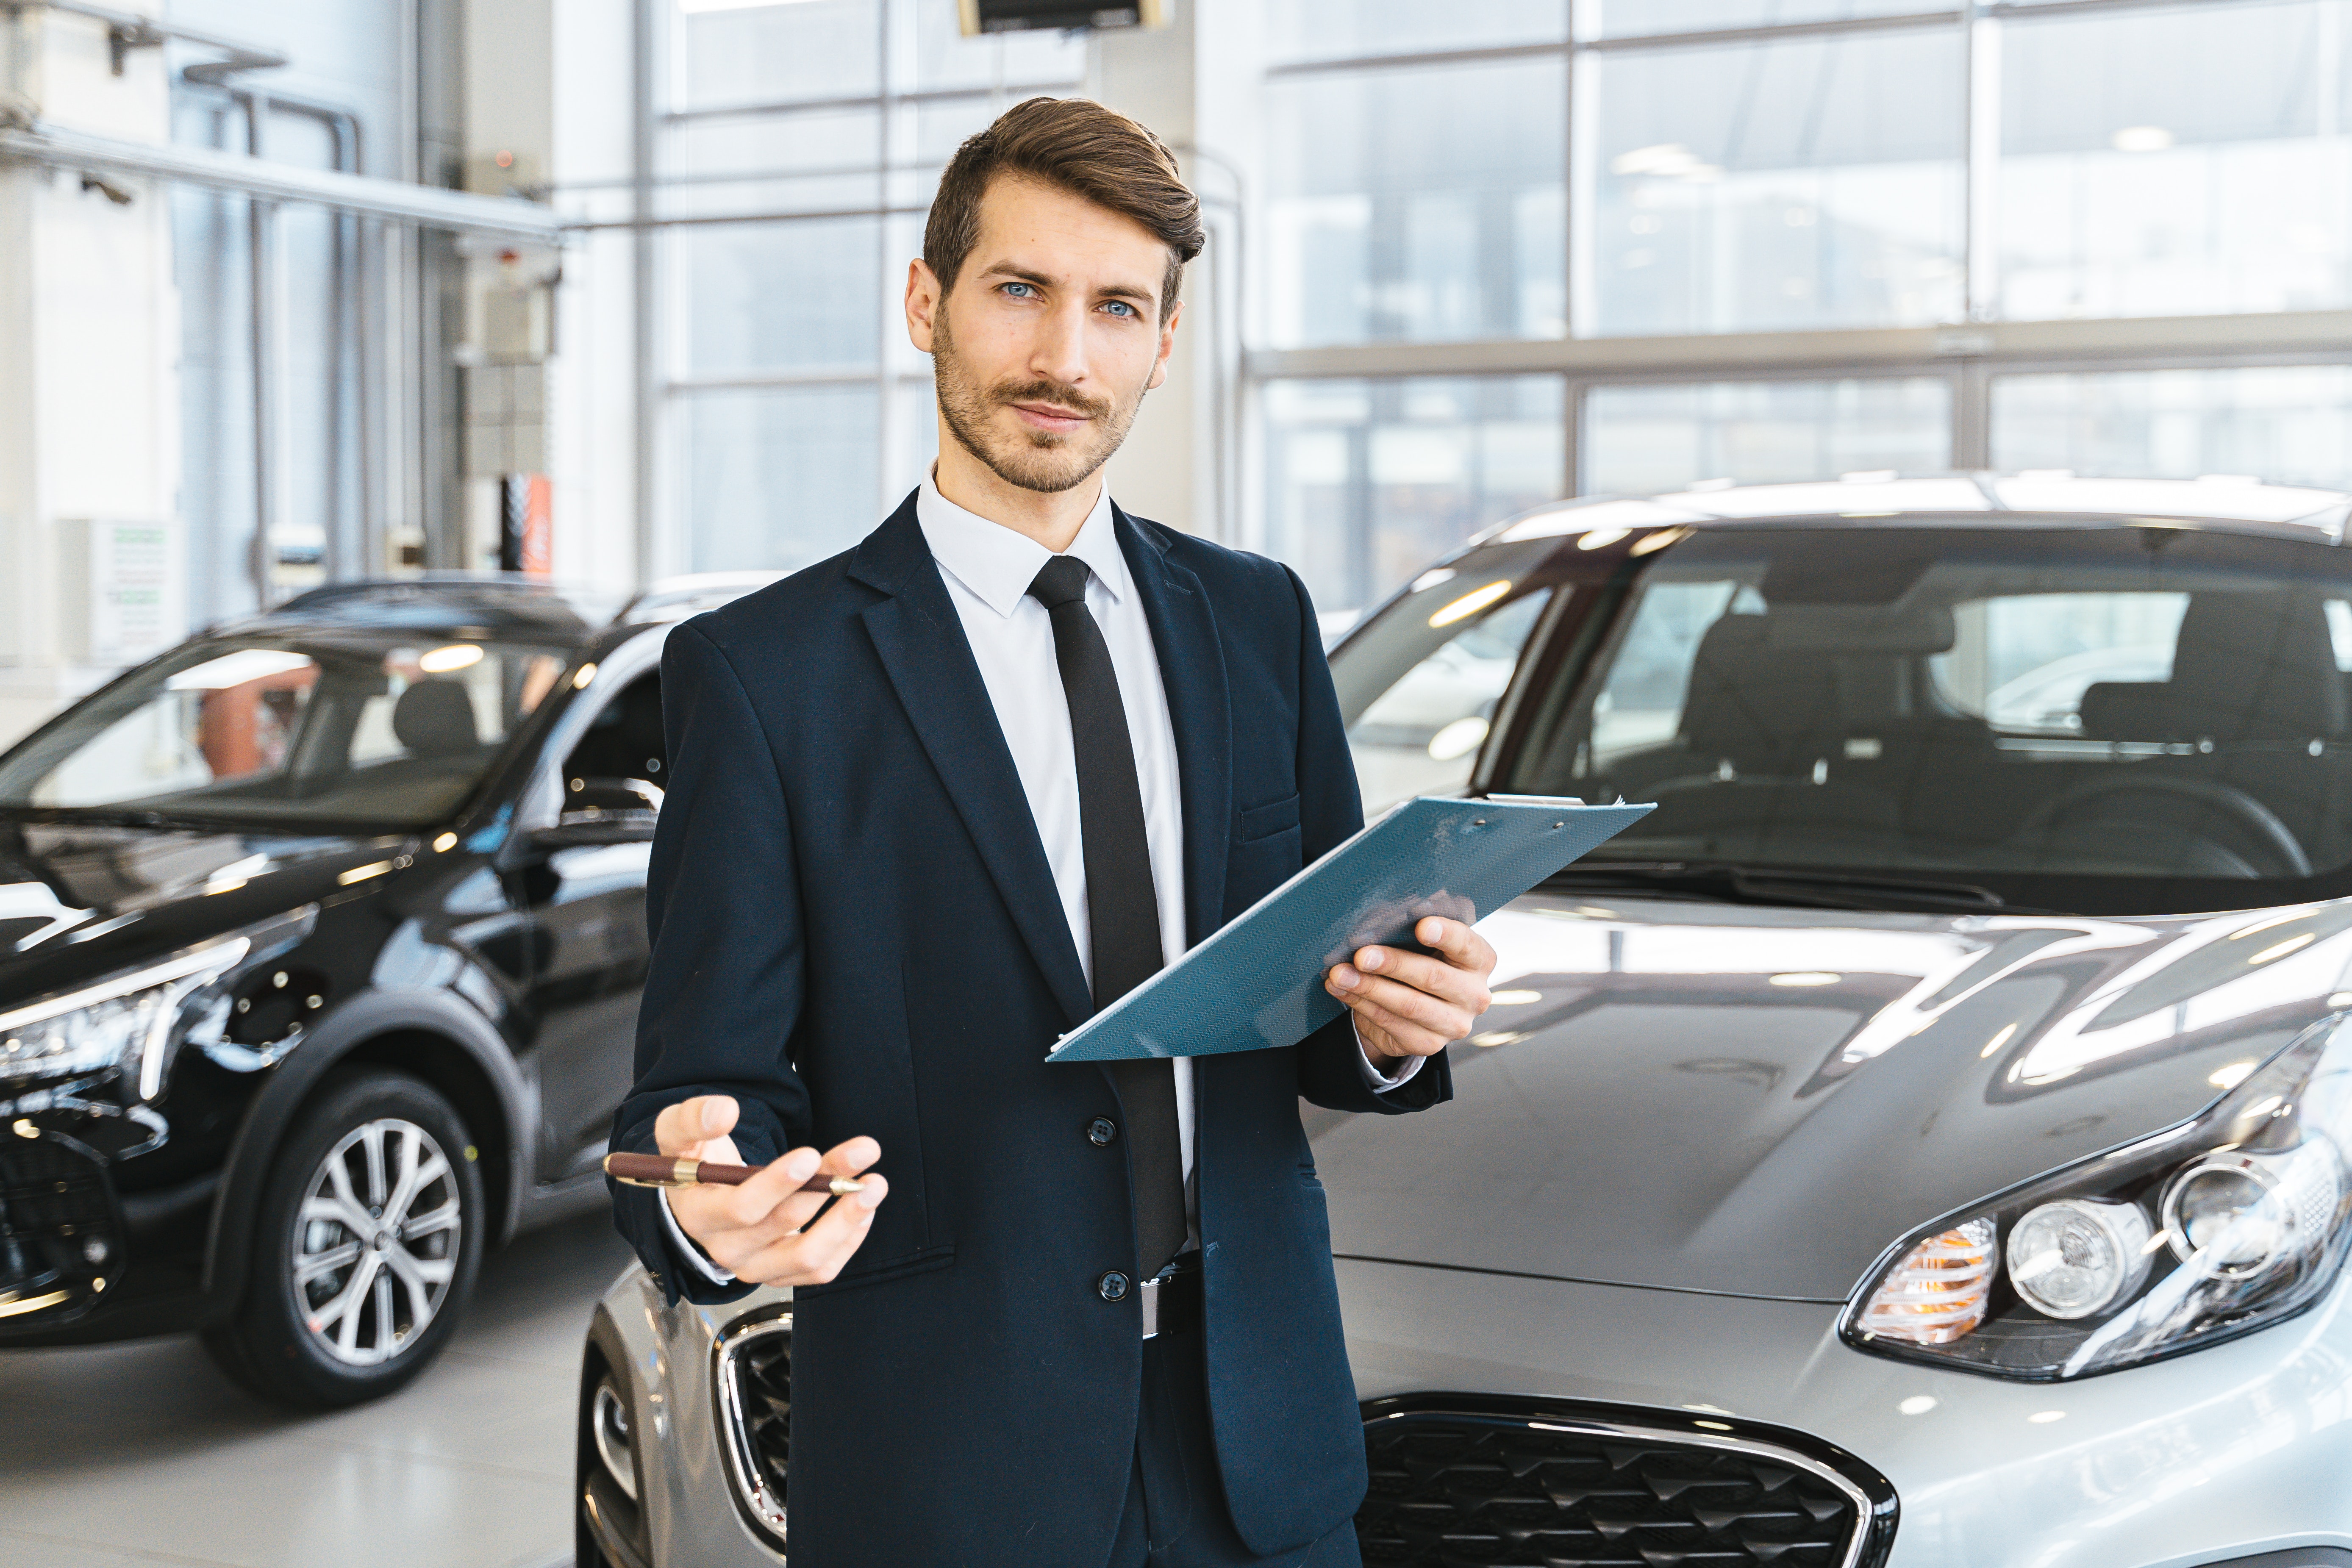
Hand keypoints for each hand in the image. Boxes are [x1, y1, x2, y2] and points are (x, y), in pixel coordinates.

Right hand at [653, 1095, 887, 1286]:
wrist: (705, 1196)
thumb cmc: (696, 1160)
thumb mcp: (679, 1132)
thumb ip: (693, 1119)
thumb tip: (724, 1111)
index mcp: (701, 1215)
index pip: (740, 1209)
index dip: (777, 1184)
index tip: (810, 1155)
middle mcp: (727, 1249)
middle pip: (782, 1226)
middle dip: (827, 1187)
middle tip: (862, 1153)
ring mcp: (757, 1267)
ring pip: (808, 1258)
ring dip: (847, 1220)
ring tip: (875, 1184)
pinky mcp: (783, 1274)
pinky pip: (821, 1270)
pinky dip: (848, 1239)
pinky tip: (864, 1208)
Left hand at [1324, 915, 1496, 1061]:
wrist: (1413, 1004)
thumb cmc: (1418, 957)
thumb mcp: (1419, 940)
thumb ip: (1409, 927)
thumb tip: (1377, 923)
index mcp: (1479, 960)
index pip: (1467, 944)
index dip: (1445, 934)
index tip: (1421, 926)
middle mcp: (1475, 994)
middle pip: (1434, 977)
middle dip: (1394, 964)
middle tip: (1361, 954)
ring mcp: (1455, 1024)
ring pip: (1410, 1005)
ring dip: (1370, 987)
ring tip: (1340, 974)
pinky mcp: (1430, 1044)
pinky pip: (1391, 1023)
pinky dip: (1361, 1004)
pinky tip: (1340, 989)